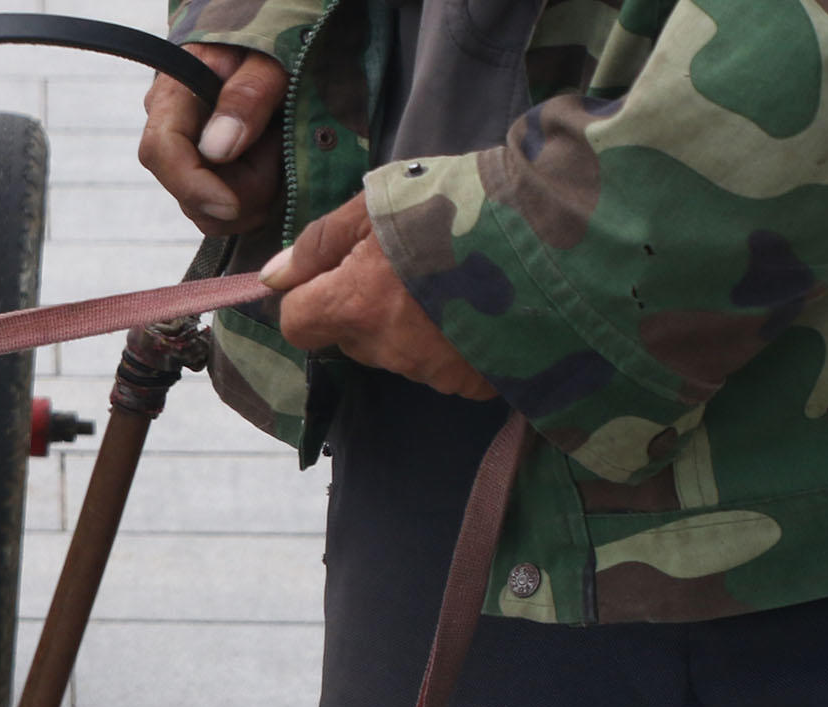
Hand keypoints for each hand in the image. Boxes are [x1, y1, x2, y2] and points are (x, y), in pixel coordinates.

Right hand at [139, 47, 284, 235]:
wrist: (266, 48)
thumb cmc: (268, 46)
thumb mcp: (271, 60)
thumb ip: (247, 96)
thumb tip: (217, 150)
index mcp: (174, 96)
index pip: (161, 151)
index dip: (193, 185)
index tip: (234, 205)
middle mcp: (167, 134)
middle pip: (189, 193)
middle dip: (243, 187)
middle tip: (280, 147)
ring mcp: (182, 162)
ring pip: (207, 212)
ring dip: (254, 192)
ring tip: (277, 149)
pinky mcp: (202, 181)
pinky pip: (219, 215)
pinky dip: (253, 201)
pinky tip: (270, 166)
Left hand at [264, 195, 494, 397]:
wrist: (554, 227)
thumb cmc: (459, 203)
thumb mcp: (378, 205)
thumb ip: (318, 244)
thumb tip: (273, 280)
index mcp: (355, 306)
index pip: (297, 323)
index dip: (309, 296)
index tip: (338, 271)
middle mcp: (387, 348)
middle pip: (348, 337)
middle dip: (363, 307)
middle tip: (407, 265)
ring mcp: (431, 370)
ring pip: (394, 351)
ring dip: (408, 323)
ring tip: (450, 278)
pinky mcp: (473, 382)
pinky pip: (440, 366)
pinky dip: (451, 341)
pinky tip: (475, 305)